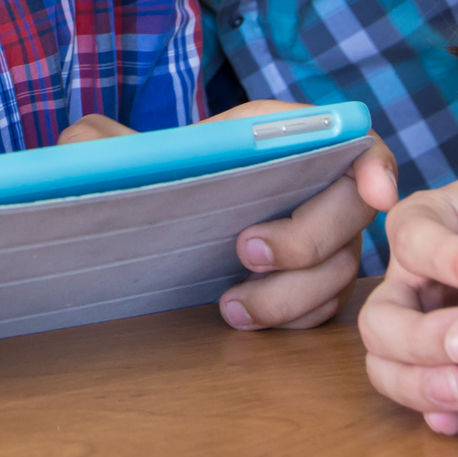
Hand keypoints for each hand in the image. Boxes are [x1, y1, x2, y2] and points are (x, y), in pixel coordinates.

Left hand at [53, 103, 398, 331]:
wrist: (150, 224)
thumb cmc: (142, 180)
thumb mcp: (110, 154)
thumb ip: (97, 143)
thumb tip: (84, 143)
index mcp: (278, 137)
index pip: (351, 138)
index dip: (372, 162)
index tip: (373, 193)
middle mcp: (312, 185)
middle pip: (350, 212)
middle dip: (306, 238)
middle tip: (245, 251)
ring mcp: (318, 238)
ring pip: (339, 270)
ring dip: (291, 294)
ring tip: (231, 306)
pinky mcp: (309, 283)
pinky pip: (323, 307)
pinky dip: (292, 318)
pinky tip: (244, 318)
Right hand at [359, 169, 457, 434]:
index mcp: (428, 222)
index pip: (413, 238)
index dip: (448, 259)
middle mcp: (410, 278)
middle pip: (380, 315)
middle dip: (419, 338)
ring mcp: (419, 326)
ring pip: (384, 362)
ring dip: (418, 382)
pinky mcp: (440, 366)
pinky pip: (415, 395)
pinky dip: (434, 410)